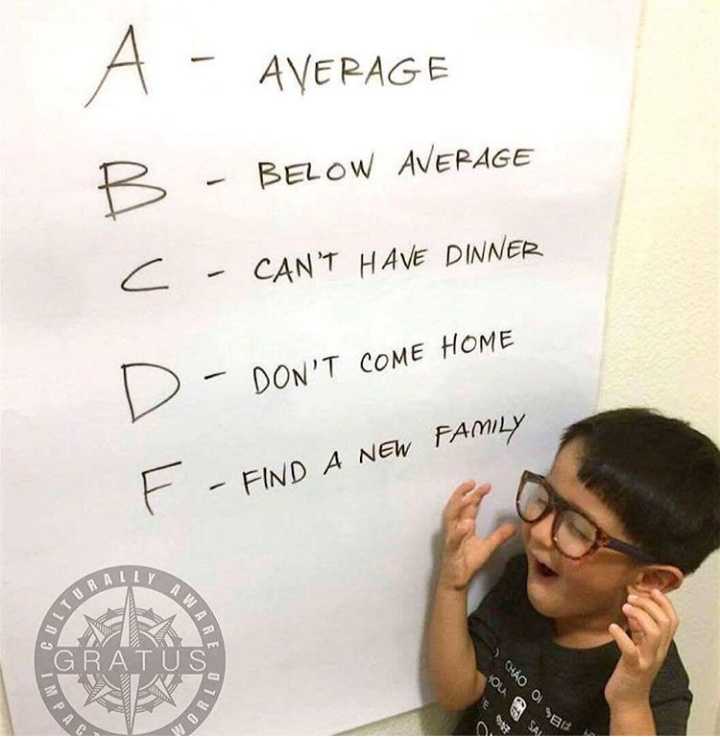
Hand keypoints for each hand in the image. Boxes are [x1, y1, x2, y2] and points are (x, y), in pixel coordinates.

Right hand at [438, 480, 516, 591]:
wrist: (456, 580)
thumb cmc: (468, 561)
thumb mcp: (488, 547)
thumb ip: (499, 536)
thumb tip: (514, 526)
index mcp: (463, 525)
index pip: (469, 506)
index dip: (476, 494)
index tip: (487, 485)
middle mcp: (455, 528)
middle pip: (457, 506)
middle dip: (463, 494)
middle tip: (473, 483)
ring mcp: (451, 538)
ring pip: (450, 518)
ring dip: (457, 506)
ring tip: (468, 498)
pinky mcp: (450, 550)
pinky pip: (453, 539)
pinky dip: (459, 532)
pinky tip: (466, 524)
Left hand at [604, 588, 678, 706]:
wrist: (627, 700)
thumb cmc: (631, 668)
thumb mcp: (639, 645)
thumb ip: (640, 629)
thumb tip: (634, 606)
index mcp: (661, 645)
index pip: (673, 621)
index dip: (665, 603)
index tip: (651, 589)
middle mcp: (658, 651)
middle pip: (666, 623)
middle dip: (650, 605)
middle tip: (631, 597)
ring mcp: (647, 660)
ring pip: (655, 634)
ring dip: (640, 616)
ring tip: (624, 607)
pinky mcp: (633, 668)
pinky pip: (630, 650)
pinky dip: (621, 636)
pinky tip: (612, 627)